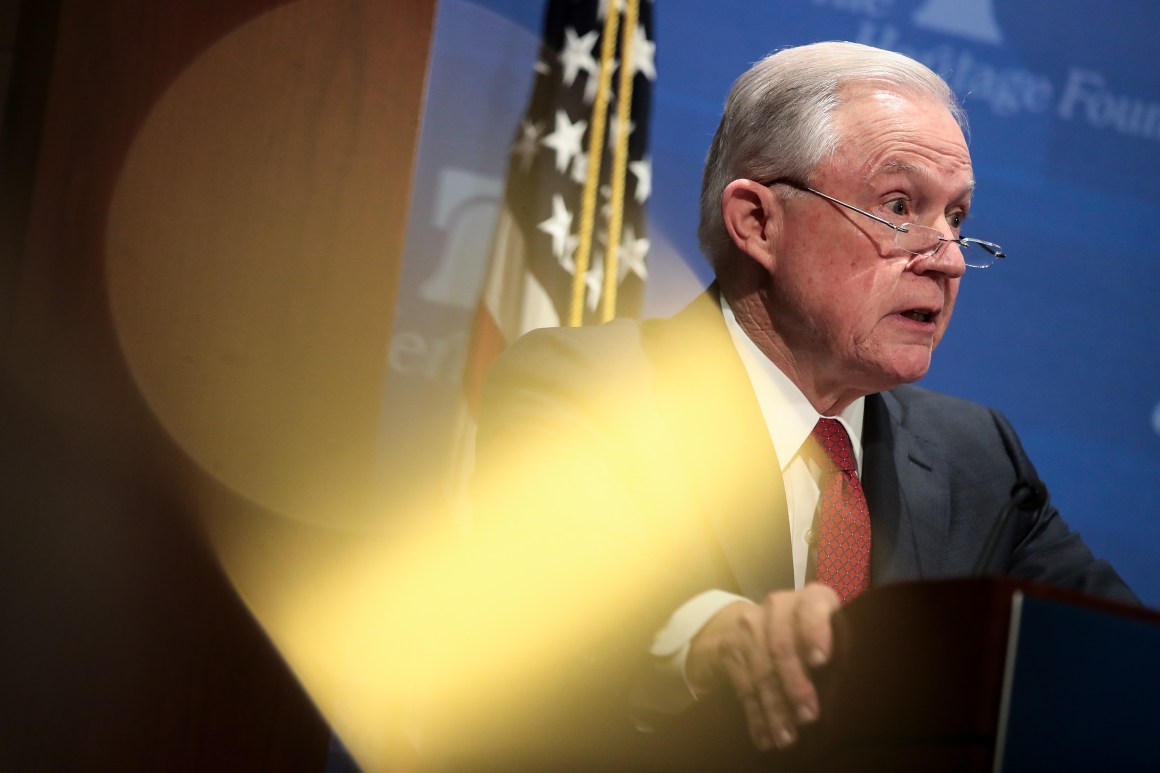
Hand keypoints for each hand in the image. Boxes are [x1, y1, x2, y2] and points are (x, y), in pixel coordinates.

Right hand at [686, 583, 839, 750]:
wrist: (754, 625)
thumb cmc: (809, 638)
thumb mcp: (826, 637)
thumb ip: (836, 656)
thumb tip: (845, 697)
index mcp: (810, 599)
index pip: (812, 607)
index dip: (815, 632)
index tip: (820, 661)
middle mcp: (777, 606)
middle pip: (783, 646)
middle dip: (795, 685)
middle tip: (808, 717)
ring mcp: (750, 625)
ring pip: (762, 670)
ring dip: (775, 708)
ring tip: (787, 737)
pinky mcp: (730, 647)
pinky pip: (743, 685)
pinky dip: (755, 715)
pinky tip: (764, 737)